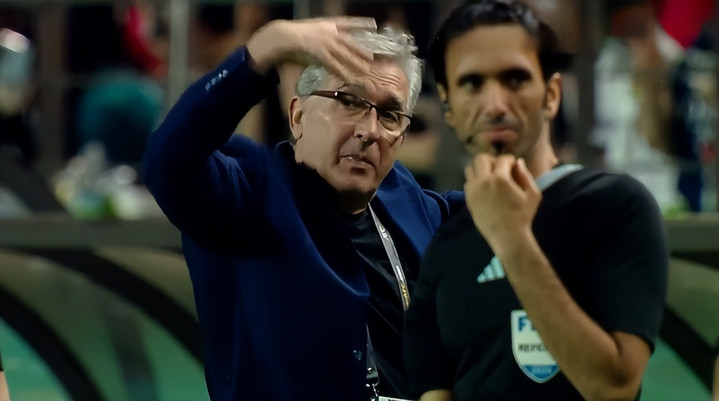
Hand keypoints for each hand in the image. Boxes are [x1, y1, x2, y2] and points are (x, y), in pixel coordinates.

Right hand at [246, 17, 375, 82]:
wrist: (281, 36)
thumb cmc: (293, 37)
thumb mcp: (311, 32)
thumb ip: (322, 38)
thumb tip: (330, 47)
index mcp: (328, 24)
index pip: (349, 22)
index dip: (362, 23)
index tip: (374, 23)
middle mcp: (329, 32)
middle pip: (350, 42)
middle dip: (362, 50)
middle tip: (374, 57)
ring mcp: (326, 43)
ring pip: (345, 55)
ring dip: (356, 64)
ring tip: (366, 72)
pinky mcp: (321, 54)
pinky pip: (335, 66)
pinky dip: (343, 73)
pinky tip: (351, 79)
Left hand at [464, 154, 540, 253]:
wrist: (507, 236)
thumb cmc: (522, 215)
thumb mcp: (533, 194)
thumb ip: (526, 175)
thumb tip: (518, 162)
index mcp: (500, 179)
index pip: (502, 159)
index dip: (509, 160)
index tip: (512, 165)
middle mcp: (483, 181)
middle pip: (480, 158)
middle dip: (491, 160)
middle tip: (499, 169)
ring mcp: (473, 190)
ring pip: (470, 168)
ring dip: (480, 169)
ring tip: (489, 177)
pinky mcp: (468, 199)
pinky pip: (467, 182)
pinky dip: (475, 180)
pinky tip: (484, 188)